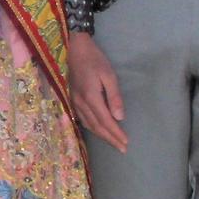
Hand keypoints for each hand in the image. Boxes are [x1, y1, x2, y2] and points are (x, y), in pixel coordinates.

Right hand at [67, 30, 127, 152]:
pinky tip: (98, 130)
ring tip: (113, 142)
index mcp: (90, 97)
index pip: (105, 121)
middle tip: (122, 149)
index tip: (126, 143)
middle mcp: (81, 103)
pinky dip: (92, 128)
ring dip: (101, 136)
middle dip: (110, 139)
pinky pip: (83, 119)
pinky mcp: (73, 100)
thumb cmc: (95, 60)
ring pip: (89, 124)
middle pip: (97, 126)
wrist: (75, 50)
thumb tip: (119, 117)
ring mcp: (75, 102)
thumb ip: (114, 97)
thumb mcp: (109, 76)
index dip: (115, 133)